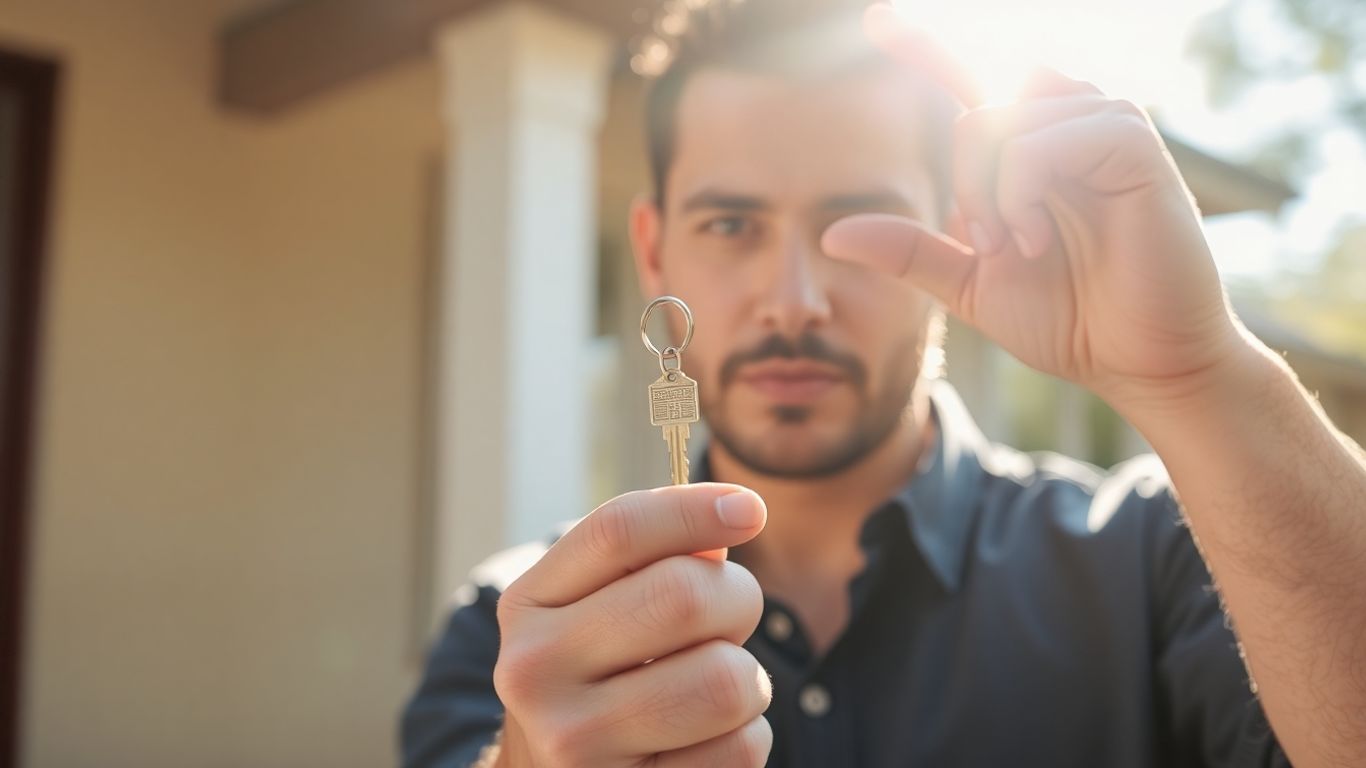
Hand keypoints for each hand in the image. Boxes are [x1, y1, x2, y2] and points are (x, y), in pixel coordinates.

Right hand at [491, 484, 772, 767]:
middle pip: (684, 595)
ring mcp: (575, 744)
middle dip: (736, 601)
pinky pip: (739, 749)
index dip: (695, 509)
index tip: (750, 509)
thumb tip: (733, 516)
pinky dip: (743, 739)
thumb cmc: (600, 679)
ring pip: (726, 680)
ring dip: (748, 682)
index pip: (619, 531)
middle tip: (727, 623)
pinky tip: (703, 742)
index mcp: (528, 606)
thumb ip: (658, 560)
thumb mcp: (599, 611)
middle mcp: (535, 672)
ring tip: (715, 689)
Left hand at [823, 5, 1248, 415]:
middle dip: (966, 184)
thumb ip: (912, 252)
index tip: (879, 18)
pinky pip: (1043, 138)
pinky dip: (1022, 190)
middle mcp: (1070, 127)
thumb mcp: (972, 284)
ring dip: (991, 191)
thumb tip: (832, 232)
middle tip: (992, 246)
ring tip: (1023, 246)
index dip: (929, 47)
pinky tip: (1038, 236)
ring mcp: (1105, 130)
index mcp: (1034, 152)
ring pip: (1004, 117)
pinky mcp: (1133, 147)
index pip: (975, 80)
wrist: (1139, 365)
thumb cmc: (1071, 322)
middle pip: (978, 109)